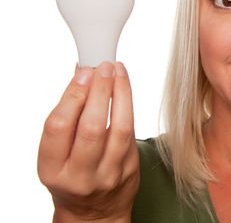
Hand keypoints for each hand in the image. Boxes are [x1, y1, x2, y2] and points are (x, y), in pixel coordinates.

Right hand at [37, 62, 138, 222]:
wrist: (94, 212)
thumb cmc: (71, 173)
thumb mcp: (56, 153)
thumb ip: (66, 118)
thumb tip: (80, 73)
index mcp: (52, 169)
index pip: (58, 127)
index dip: (72, 95)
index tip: (83, 72)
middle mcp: (80, 175)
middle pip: (92, 128)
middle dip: (100, 91)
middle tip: (104, 67)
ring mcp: (108, 175)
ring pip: (120, 129)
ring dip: (121, 94)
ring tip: (118, 71)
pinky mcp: (130, 170)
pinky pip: (132, 134)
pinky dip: (128, 107)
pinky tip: (125, 90)